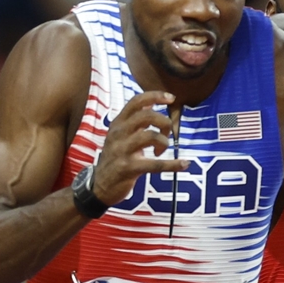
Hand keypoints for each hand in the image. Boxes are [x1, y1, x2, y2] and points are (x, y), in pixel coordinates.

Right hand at [92, 91, 188, 205]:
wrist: (99, 186)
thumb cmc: (115, 158)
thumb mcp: (120, 135)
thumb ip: (134, 121)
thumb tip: (152, 103)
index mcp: (118, 123)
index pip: (136, 102)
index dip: (155, 96)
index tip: (171, 98)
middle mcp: (118, 134)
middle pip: (146, 116)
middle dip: (164, 122)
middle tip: (167, 134)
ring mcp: (122, 151)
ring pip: (150, 136)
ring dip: (164, 142)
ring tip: (161, 151)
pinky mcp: (127, 168)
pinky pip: (155, 164)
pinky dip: (173, 164)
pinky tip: (184, 164)